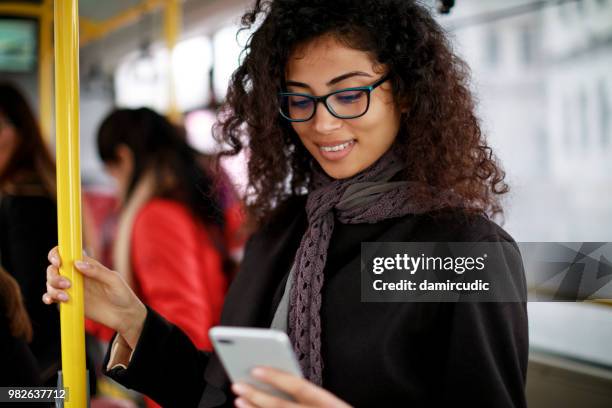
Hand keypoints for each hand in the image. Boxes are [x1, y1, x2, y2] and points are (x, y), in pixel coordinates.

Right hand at [42, 246, 146, 348]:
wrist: (123, 315)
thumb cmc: (122, 294)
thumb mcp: (113, 280)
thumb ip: (97, 271)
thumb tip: (77, 263)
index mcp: (87, 265)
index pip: (66, 253)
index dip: (57, 254)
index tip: (58, 262)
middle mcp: (76, 275)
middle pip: (54, 268)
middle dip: (54, 275)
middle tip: (67, 285)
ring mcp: (71, 288)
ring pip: (51, 283)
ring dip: (52, 288)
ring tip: (66, 297)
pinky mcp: (69, 302)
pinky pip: (52, 297)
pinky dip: (48, 297)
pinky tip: (51, 301)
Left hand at [232, 367, 351, 407]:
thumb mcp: (329, 402)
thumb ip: (309, 392)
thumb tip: (278, 379)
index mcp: (328, 403)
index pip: (300, 386)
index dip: (277, 377)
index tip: (257, 369)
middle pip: (282, 406)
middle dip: (257, 395)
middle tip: (238, 385)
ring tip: (239, 400)